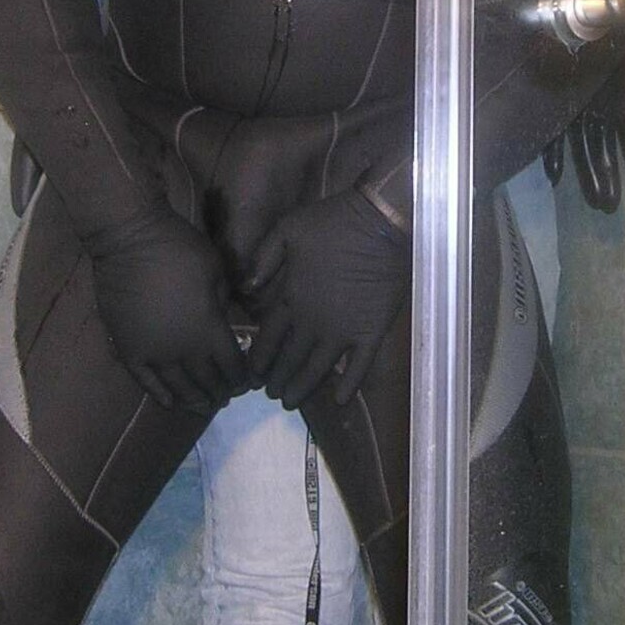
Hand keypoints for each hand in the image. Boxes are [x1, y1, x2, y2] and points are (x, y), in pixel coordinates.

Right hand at [85, 204, 247, 413]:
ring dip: (194, 399)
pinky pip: (145, 381)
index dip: (241, 378)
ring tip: (204, 407)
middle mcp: (182, 349)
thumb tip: (223, 322)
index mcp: (208, 329)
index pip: (231, 366)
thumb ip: (223, 304)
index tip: (246, 383)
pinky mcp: (128, 348)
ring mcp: (152, 352)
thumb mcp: (216, 272)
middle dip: (219, 391)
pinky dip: (159, 395)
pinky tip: (170, 403)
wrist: (129, 240)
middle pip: (206, 381)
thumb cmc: (179, 249)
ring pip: (177, 387)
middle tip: (226, 397)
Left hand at [243, 189, 409, 409]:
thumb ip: (264, 261)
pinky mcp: (370, 333)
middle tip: (271, 394)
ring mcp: (343, 331)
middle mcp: (313, 322)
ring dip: (303, 387)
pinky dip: (349, 386)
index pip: (269, 337)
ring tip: (291, 402)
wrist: (379, 223)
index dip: (260, 358)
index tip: (252, 374)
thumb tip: (245, 289)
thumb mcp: (287, 231)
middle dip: (278, 378)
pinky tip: (340, 401)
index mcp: (291, 297)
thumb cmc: (332, 223)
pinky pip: (359, 367)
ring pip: (317, 368)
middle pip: (290, 358)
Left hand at [543, 30, 624, 212]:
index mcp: (622, 99)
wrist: (591, 7)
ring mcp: (575, 105)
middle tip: (609, 206)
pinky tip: (554, 176)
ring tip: (595, 202)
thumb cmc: (621, 32)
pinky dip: (554, 154)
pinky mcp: (555, 100)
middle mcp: (599, 107)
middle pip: (603, 148)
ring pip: (582, 146)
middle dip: (608, 176)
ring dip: (587, 173)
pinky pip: (553, 132)